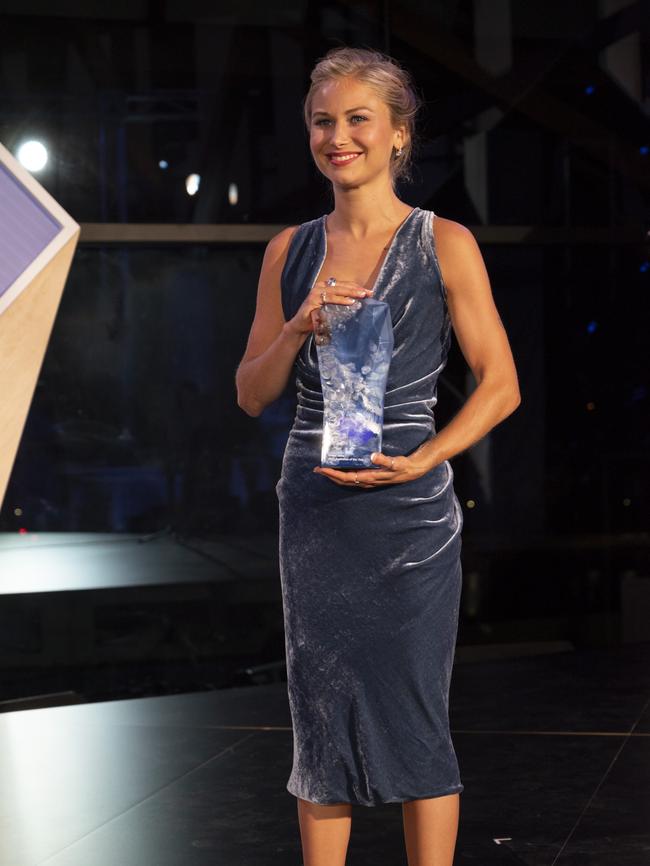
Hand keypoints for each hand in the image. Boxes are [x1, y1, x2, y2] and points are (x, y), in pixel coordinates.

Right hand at [286, 279, 373, 335]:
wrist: (301, 326)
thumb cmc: (317, 317)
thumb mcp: (331, 308)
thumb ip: (340, 303)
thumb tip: (358, 302)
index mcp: (325, 286)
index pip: (344, 284)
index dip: (356, 287)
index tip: (369, 292)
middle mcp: (320, 286)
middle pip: (342, 285)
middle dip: (356, 289)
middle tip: (368, 293)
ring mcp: (316, 292)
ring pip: (337, 290)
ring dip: (350, 293)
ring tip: (361, 296)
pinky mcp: (312, 299)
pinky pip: (329, 298)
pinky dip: (340, 300)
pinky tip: (350, 302)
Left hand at [313, 450, 431, 487]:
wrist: (413, 470)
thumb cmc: (403, 466)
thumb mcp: (395, 462)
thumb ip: (384, 460)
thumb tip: (372, 456)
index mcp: (370, 477)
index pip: (346, 477)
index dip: (333, 474)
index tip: (322, 469)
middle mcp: (367, 481)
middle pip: (343, 481)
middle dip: (330, 476)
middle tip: (317, 469)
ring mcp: (369, 480)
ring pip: (347, 481)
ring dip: (335, 476)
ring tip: (325, 470)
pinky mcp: (371, 477)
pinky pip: (353, 478)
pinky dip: (344, 474)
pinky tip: (341, 469)